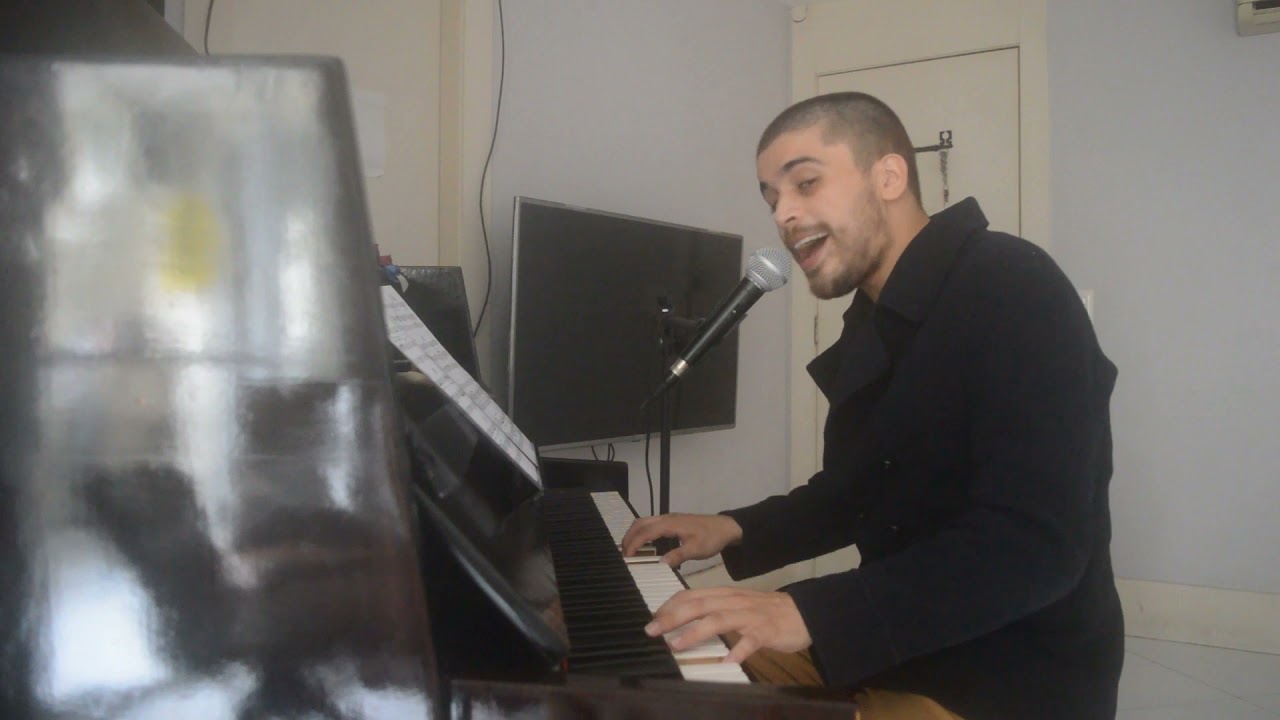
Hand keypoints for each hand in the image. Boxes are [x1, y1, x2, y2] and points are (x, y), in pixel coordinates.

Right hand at [621, 513, 742, 567]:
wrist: (726, 527)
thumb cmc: (711, 538)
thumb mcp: (695, 550)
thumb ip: (677, 556)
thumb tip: (659, 564)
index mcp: (670, 524)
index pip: (645, 532)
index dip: (633, 543)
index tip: (626, 557)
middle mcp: (667, 518)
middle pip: (640, 523)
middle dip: (629, 537)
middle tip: (623, 554)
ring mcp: (669, 518)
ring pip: (645, 522)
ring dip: (634, 533)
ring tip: (629, 549)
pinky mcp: (672, 521)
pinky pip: (651, 523)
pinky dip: (642, 532)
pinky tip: (643, 544)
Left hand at [644, 586, 811, 663]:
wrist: (804, 612)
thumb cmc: (766, 611)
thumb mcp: (737, 605)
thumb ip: (714, 610)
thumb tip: (685, 619)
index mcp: (726, 595)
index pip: (692, 596)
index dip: (670, 606)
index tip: (653, 618)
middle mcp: (734, 602)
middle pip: (699, 605)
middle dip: (673, 617)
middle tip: (652, 630)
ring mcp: (751, 616)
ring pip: (719, 620)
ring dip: (696, 632)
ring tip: (677, 645)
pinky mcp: (767, 631)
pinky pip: (751, 640)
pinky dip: (739, 650)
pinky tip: (727, 661)